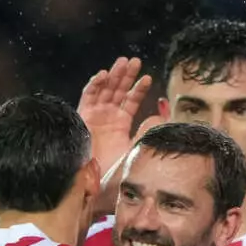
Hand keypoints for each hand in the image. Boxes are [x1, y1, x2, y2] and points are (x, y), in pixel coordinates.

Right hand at [77, 57, 158, 171]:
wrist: (96, 184)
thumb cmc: (117, 171)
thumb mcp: (137, 148)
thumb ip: (148, 130)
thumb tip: (162, 114)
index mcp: (121, 125)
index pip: (131, 101)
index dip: (138, 88)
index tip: (148, 78)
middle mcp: (108, 118)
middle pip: (118, 91)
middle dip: (126, 75)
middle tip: (135, 61)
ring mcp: (95, 116)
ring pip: (104, 90)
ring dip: (113, 75)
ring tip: (123, 62)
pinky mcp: (82, 117)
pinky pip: (87, 97)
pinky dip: (94, 84)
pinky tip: (104, 75)